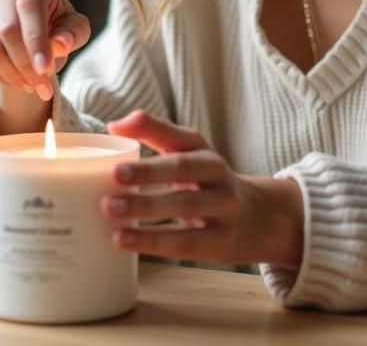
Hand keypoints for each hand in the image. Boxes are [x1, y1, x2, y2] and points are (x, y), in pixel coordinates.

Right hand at [0, 0, 90, 99]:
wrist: (30, 36)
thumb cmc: (57, 27)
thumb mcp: (74, 29)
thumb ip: (73, 33)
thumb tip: (61, 44)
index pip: (30, 6)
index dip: (36, 40)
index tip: (45, 69)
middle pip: (8, 29)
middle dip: (26, 65)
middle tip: (42, 87)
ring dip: (10, 73)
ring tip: (30, 85)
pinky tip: (8, 79)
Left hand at [102, 110, 303, 267]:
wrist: (257, 220)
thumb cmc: (206, 184)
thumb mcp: (189, 156)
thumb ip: (154, 135)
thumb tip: (115, 125)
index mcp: (204, 151)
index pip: (180, 136)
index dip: (150, 130)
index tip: (116, 130)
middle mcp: (218, 175)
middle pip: (182, 169)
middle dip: (146, 173)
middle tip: (112, 177)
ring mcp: (223, 209)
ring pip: (184, 206)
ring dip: (145, 208)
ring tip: (110, 210)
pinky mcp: (220, 241)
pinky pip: (184, 242)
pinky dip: (152, 242)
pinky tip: (124, 240)